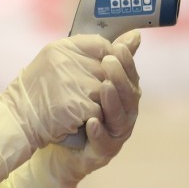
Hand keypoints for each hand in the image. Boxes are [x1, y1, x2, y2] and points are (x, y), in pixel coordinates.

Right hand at [0, 34, 113, 149]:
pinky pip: (100, 110)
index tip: (100, 72)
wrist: (17, 120)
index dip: (107, 60)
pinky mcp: (78, 105)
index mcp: (61, 47)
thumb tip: (136, 36)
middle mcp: (67, 61)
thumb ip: (95, 50)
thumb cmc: (38, 91)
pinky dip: (93, 118)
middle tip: (85, 95)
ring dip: (98, 102)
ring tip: (79, 105)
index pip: (101, 44)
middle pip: (108, 70)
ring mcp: (73, 83)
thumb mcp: (59, 62)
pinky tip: (77, 118)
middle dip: (103, 85)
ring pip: (106, 91)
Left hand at [46, 30, 141, 181]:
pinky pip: (105, 143)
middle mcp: (125, 115)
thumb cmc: (74, 107)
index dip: (127, 63)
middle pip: (130, 97)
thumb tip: (135, 34)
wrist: (52, 141)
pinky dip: (99, 132)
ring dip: (113, 102)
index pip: (131, 77)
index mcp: (124, 97)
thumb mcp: (87, 79)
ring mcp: (116, 135)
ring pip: (121, 119)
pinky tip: (92, 120)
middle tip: (109, 62)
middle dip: (120, 78)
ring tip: (103, 87)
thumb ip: (106, 59)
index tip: (118, 47)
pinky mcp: (103, 153)